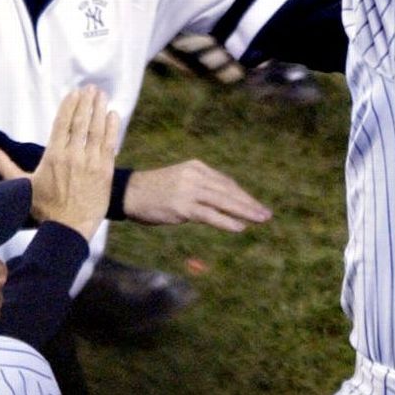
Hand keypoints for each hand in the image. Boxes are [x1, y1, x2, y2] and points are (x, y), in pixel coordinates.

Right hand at [0, 86, 117, 239]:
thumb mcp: (23, 185)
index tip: (74, 93)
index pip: (62, 124)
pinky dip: (111, 128)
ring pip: (96, 130)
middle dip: (86, 102)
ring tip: (101, 95)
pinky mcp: (105, 170)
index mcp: (53, 156)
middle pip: (81, 122)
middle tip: (90, 88)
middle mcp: (72, 156)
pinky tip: (112, 114)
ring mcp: (90, 162)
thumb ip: (5, 165)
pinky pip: (109, 144)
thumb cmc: (45, 208)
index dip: (69, 106)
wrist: (70, 228)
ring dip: (99, 110)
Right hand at [123, 160, 271, 230]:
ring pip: (224, 201)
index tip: (255, 205)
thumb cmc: (155, 190)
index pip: (226, 182)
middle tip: (266, 213)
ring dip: (245, 211)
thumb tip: (222, 200)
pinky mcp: (183, 206)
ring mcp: (189, 190)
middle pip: (229, 190)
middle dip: (249, 203)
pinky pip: (210, 215)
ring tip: (260, 219)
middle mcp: (196, 176)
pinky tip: (240, 227)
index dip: (242, 195)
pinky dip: (227, 221)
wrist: (129, 192)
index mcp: (197, 167)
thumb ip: (200, 187)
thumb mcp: (180, 181)